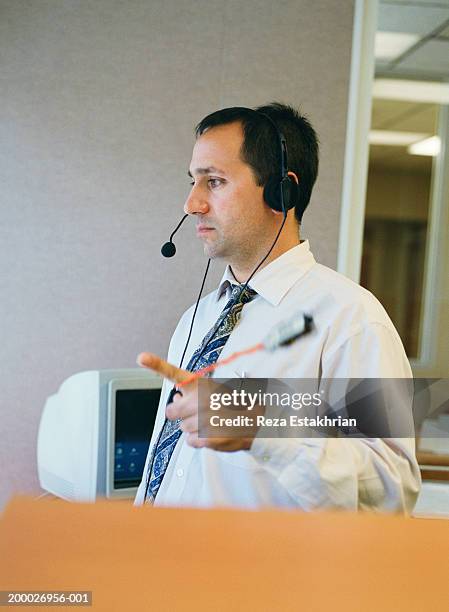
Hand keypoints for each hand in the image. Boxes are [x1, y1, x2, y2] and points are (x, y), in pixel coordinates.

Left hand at [136, 352, 255, 450]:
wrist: (259, 424)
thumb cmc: (236, 406)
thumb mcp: (216, 392)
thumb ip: (193, 393)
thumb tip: (177, 397)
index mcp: (202, 384)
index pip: (175, 372)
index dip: (156, 364)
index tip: (141, 357)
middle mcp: (201, 399)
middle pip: (172, 411)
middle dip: (182, 414)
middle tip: (199, 413)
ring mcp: (204, 418)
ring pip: (183, 428)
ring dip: (194, 428)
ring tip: (213, 422)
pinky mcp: (207, 437)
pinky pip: (191, 441)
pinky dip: (200, 440)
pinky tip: (214, 433)